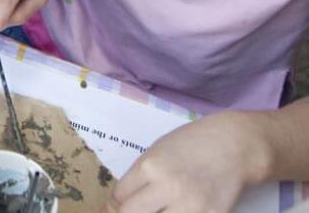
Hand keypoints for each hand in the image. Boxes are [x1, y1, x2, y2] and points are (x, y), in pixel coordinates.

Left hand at [107, 112, 266, 212]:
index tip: (116, 207)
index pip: (119, 197)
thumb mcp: (157, 151)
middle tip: (134, 210)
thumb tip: (119, 201)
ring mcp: (191, 206)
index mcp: (150, 167)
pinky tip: (177, 209)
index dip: (115, 205)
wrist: (236, 146)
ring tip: (158, 207)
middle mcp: (168, 188)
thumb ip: (139, 176)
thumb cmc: (192, 144)